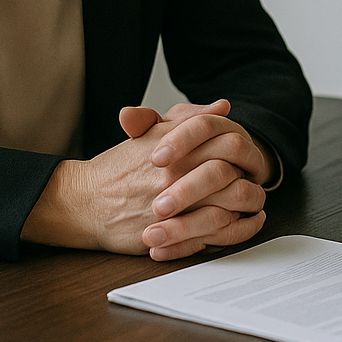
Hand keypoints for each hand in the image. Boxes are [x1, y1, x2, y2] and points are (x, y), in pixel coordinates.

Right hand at [21, 102, 267, 259]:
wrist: (84, 202)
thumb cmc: (118, 167)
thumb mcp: (151, 133)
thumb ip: (188, 118)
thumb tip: (223, 106)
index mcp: (173, 148)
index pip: (225, 142)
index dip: (244, 148)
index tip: (248, 154)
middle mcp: (174, 176)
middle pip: (231, 175)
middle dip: (250, 178)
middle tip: (257, 180)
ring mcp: (173, 207)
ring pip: (226, 207)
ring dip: (247, 206)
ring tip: (255, 203)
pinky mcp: (169, 234)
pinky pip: (213, 235)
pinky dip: (235, 231)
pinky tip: (244, 224)